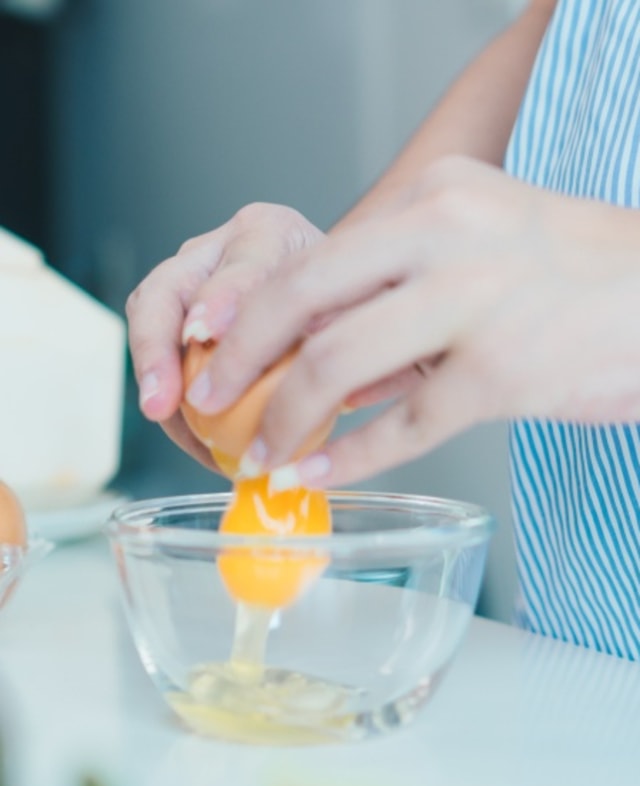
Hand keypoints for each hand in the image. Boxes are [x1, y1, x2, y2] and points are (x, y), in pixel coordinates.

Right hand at [125, 203, 323, 467]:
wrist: (328, 298)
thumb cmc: (341, 304)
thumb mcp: (353, 309)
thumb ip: (339, 328)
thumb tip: (323, 376)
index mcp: (271, 234)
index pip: (243, 264)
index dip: (222, 299)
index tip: (206, 335)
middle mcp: (219, 247)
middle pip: (170, 286)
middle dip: (158, 345)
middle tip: (162, 399)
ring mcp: (189, 277)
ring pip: (149, 316)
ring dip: (152, 373)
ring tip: (161, 416)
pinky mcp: (174, 311)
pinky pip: (156, 350)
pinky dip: (168, 393)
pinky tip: (188, 432)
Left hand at [187, 156, 639, 486]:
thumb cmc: (568, 275)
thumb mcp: (477, 248)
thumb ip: (395, 294)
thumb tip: (320, 356)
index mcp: (434, 196)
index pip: (313, 255)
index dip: (251, 310)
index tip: (217, 348)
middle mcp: (446, 234)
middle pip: (303, 297)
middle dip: (240, 358)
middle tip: (211, 400)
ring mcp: (473, 302)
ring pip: (339, 365)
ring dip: (286, 419)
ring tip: (261, 454)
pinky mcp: (501, 373)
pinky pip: (401, 426)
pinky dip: (349, 457)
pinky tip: (320, 474)